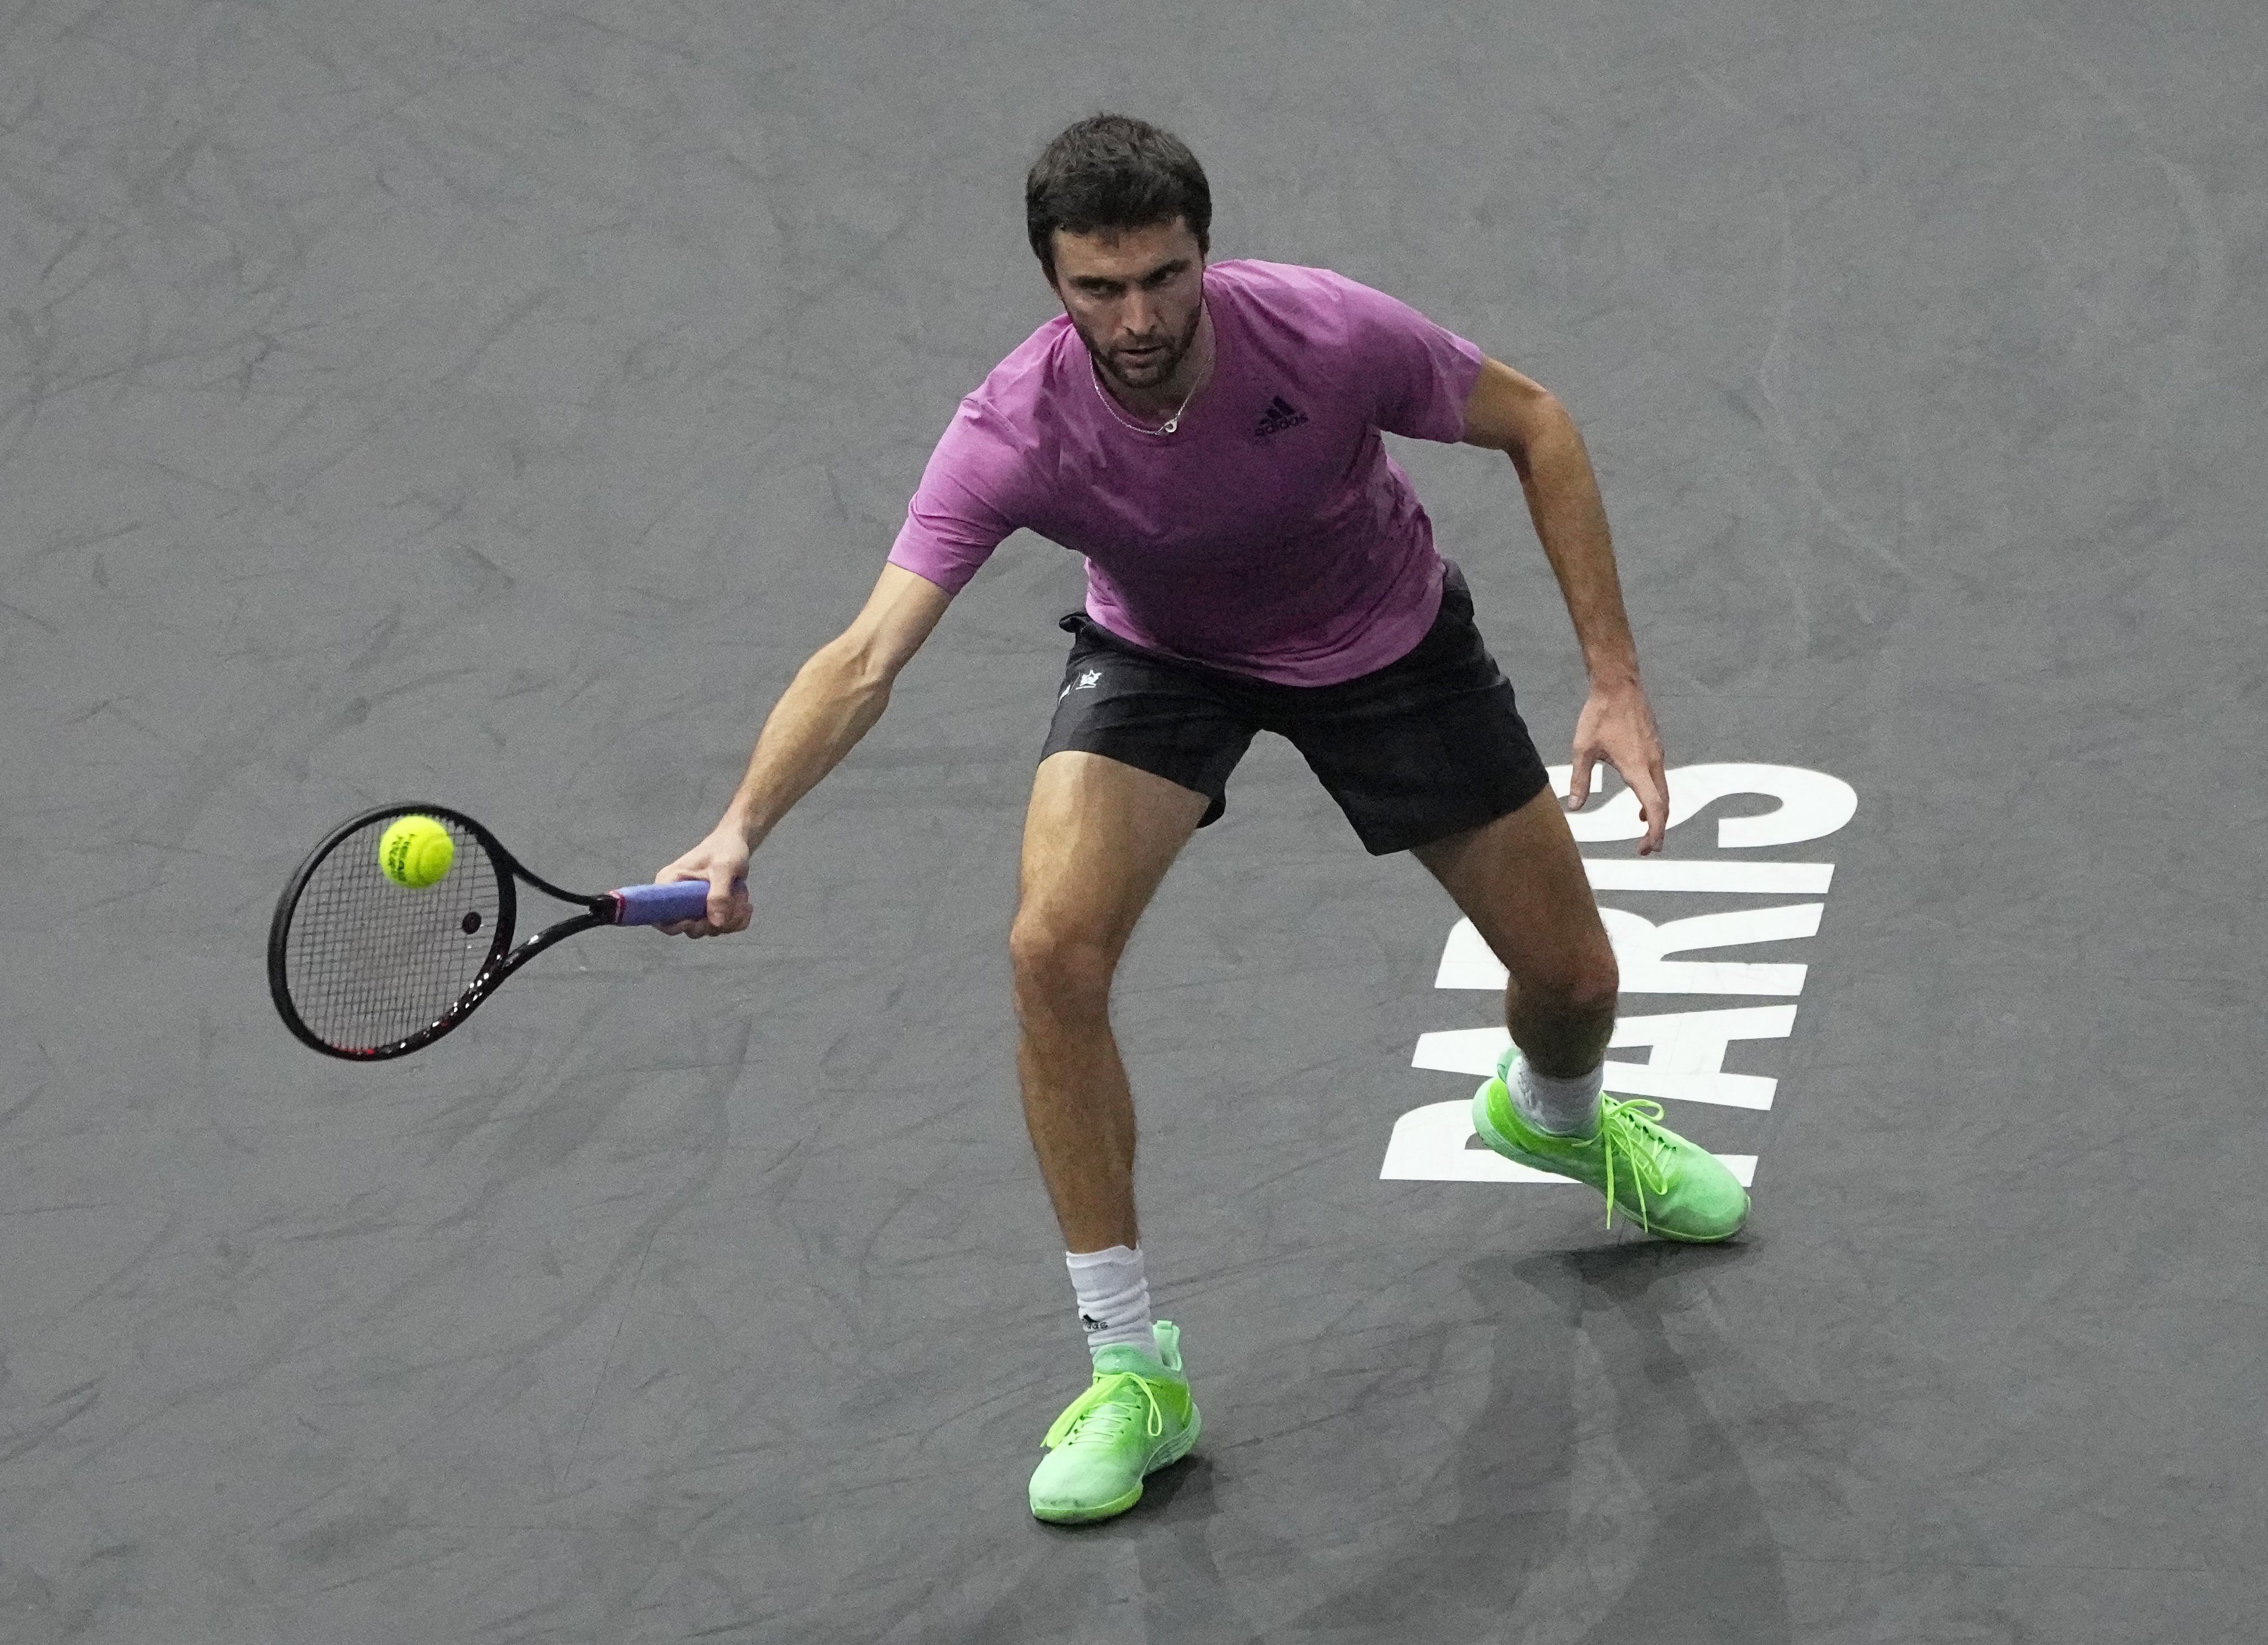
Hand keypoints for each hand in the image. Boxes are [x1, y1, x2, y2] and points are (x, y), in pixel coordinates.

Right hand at [653, 825, 753, 936]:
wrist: (737, 843)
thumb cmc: (725, 848)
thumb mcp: (723, 868)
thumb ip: (719, 895)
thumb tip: (715, 924)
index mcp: (669, 884)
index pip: (660, 916)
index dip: (676, 926)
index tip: (697, 920)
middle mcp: (678, 899)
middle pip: (689, 928)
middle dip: (715, 922)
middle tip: (733, 907)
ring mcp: (695, 907)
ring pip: (709, 929)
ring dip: (730, 919)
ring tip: (742, 898)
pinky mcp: (710, 911)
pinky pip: (722, 926)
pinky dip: (737, 920)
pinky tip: (745, 905)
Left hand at [1568, 682, 1669, 854]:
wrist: (1618, 685)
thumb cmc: (1599, 714)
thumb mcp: (1583, 749)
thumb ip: (1580, 780)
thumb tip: (1574, 807)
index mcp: (1637, 767)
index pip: (1656, 807)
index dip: (1656, 831)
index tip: (1648, 848)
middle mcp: (1653, 763)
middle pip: (1664, 804)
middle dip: (1658, 829)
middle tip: (1644, 848)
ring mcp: (1656, 754)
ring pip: (1663, 791)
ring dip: (1657, 812)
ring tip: (1643, 827)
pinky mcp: (1655, 748)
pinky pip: (1659, 779)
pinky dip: (1654, 795)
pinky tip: (1640, 802)